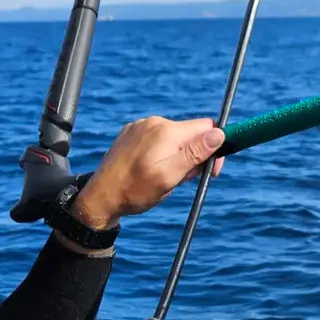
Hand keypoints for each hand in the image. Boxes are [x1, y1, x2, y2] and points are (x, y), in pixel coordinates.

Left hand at [72, 116, 223, 230]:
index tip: (211, 170)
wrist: (100, 197)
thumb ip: (194, 154)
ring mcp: (141, 126)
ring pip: (175, 137)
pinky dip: (162, 153)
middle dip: (194, 156)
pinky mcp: (132, 134)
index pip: (206, 127)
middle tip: (182, 179)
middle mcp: (154, 122)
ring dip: (178, 156)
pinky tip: (151, 170)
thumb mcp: (169, 177)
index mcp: (166, 131)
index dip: (216, 148)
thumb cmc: (135, 191)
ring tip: (163, 178)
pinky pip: (158, 139)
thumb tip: (219, 134)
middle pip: (191, 133)